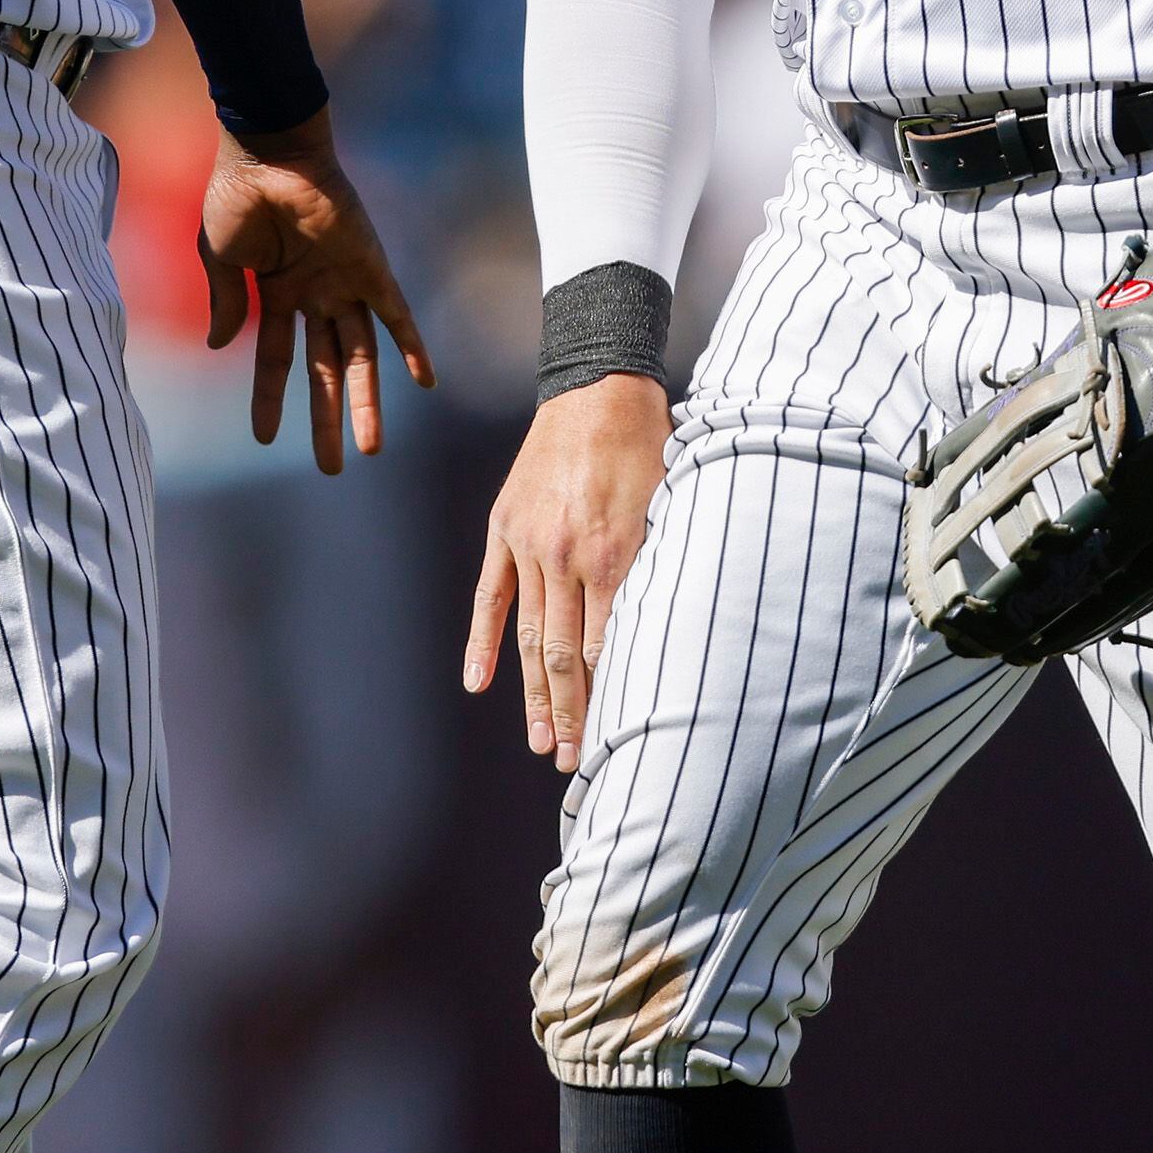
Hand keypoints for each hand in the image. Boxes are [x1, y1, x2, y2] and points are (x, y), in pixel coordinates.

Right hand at [200, 110, 434, 472]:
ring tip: (370, 450)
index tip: (266, 438)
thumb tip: (219, 347)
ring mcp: (344, 285)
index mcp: (275, 296)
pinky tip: (426, 382)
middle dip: (329, 418)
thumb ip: (224, 303)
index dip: (270, 400)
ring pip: (359, 356)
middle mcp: (314, 297)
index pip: (274, 361)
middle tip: (334, 466)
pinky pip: (396, 313)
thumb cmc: (237, 196)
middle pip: (324, 371)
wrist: (269, 149)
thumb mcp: (220, 258)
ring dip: (367, 401)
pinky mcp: (370, 267)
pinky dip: (412, 346)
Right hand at [465, 373, 672, 771]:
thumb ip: (661, 567)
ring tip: (542, 743)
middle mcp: (569, 556)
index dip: (612, 700)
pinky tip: (479, 685)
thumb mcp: (672, 506)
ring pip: (531, 636)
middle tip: (575, 764)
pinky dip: (484, 643)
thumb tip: (668, 636)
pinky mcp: (504, 529)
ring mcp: (531, 544)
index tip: (620, 741)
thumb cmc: (651, 447)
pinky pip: (490, 596)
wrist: (599, 388)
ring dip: (535, 695)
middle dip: (573, 715)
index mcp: (617, 554)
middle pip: (567, 656)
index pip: (610, 648)